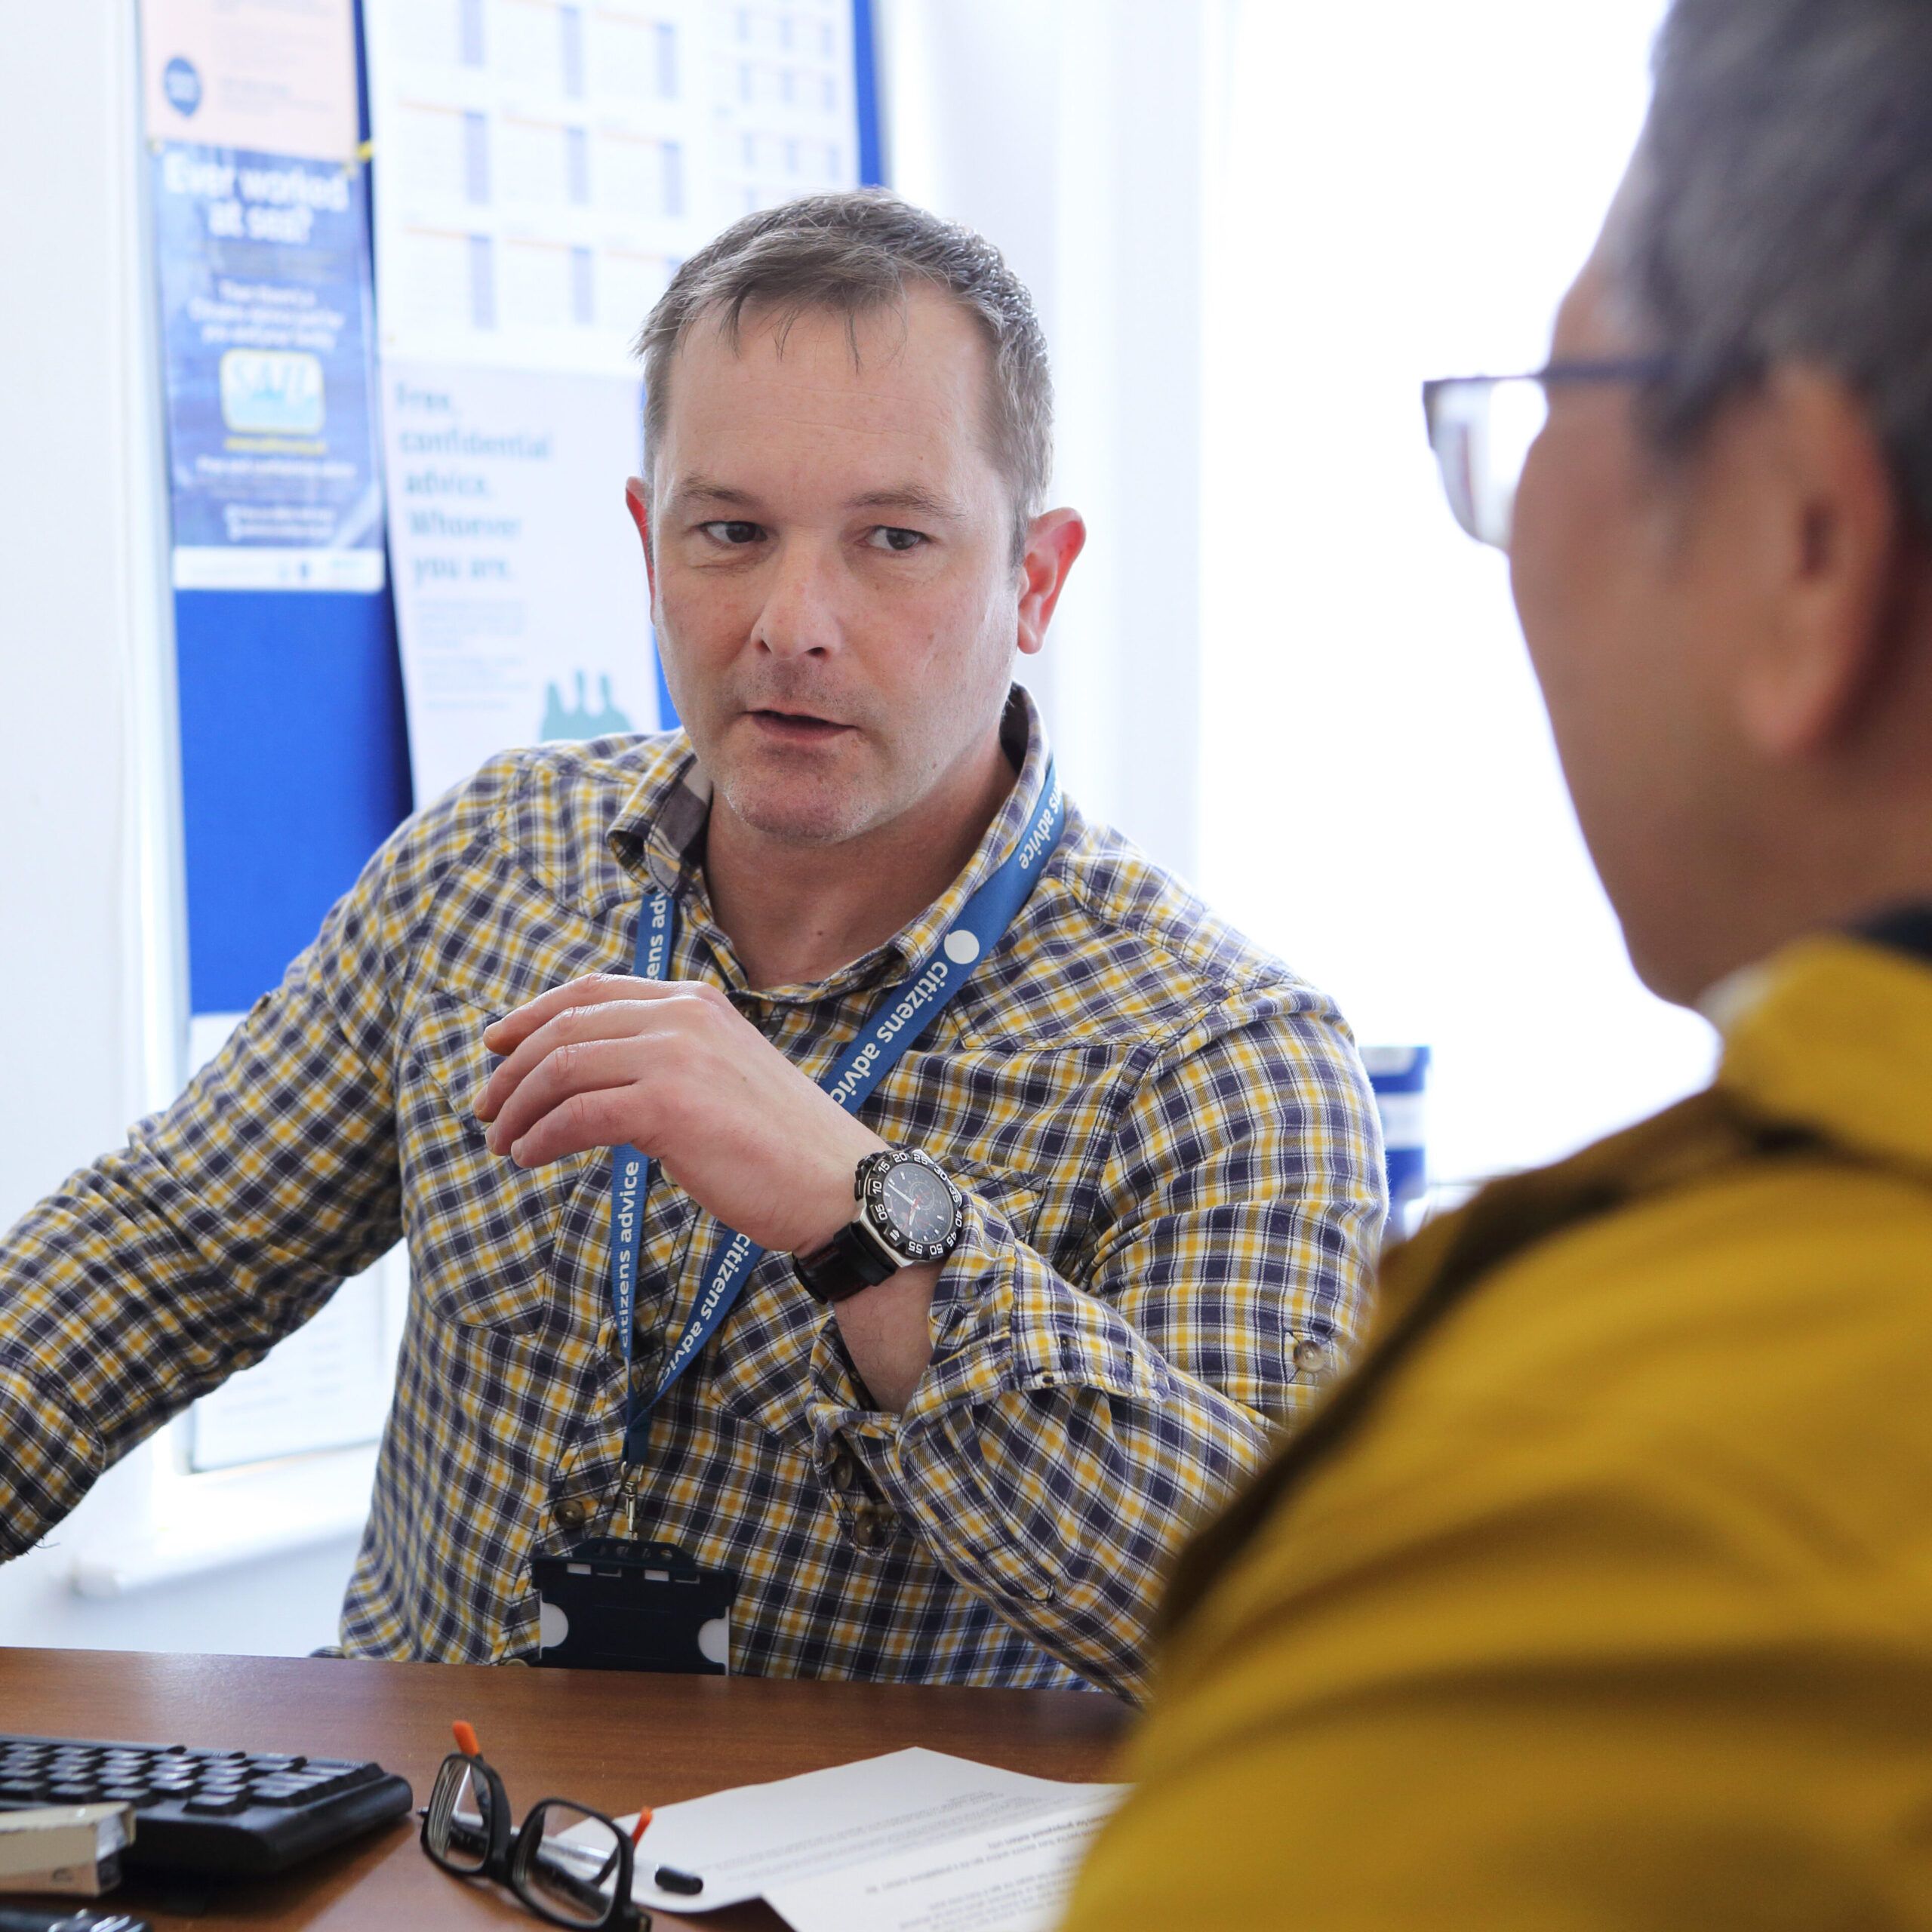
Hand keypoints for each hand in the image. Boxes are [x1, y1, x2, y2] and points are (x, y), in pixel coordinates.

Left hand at [476, 975, 882, 1255]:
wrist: (838, 1185)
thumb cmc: (781, 1147)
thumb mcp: (721, 1079)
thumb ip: (668, 1062)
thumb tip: (594, 1080)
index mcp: (696, 1002)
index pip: (592, 991)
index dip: (533, 1015)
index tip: (495, 1045)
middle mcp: (684, 1015)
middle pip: (566, 1028)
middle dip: (512, 1069)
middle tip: (485, 1108)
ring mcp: (677, 1056)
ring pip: (562, 1069)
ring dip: (518, 1108)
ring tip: (501, 1142)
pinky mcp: (670, 1105)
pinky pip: (577, 1114)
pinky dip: (541, 1137)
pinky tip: (529, 1158)